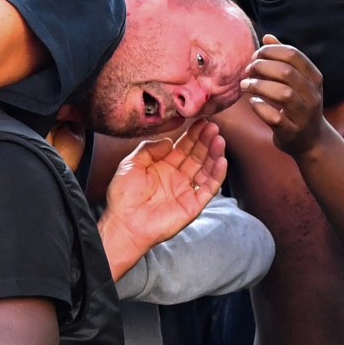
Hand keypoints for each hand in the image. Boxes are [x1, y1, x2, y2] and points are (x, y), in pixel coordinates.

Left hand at [100, 119, 225, 277]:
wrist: (124, 224)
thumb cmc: (123, 196)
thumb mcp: (130, 164)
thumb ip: (148, 149)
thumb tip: (169, 140)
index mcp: (162, 166)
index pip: (182, 147)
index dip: (192, 134)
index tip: (200, 120)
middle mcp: (176, 177)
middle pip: (196, 155)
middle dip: (205, 140)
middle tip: (213, 126)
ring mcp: (186, 190)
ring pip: (205, 169)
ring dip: (214, 154)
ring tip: (219, 139)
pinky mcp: (193, 205)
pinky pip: (208, 188)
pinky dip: (217, 175)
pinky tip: (221, 160)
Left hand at [240, 34, 323, 155]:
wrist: (310, 141)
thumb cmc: (298, 105)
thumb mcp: (297, 81)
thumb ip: (283, 59)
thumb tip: (267, 36)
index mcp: (314, 77)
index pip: (293, 54)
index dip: (270, 51)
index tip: (255, 56)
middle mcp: (313, 94)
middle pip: (286, 72)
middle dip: (262, 67)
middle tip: (247, 70)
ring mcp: (304, 114)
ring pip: (283, 93)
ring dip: (258, 86)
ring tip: (244, 85)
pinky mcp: (292, 131)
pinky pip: (274, 118)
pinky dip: (260, 108)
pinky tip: (252, 102)